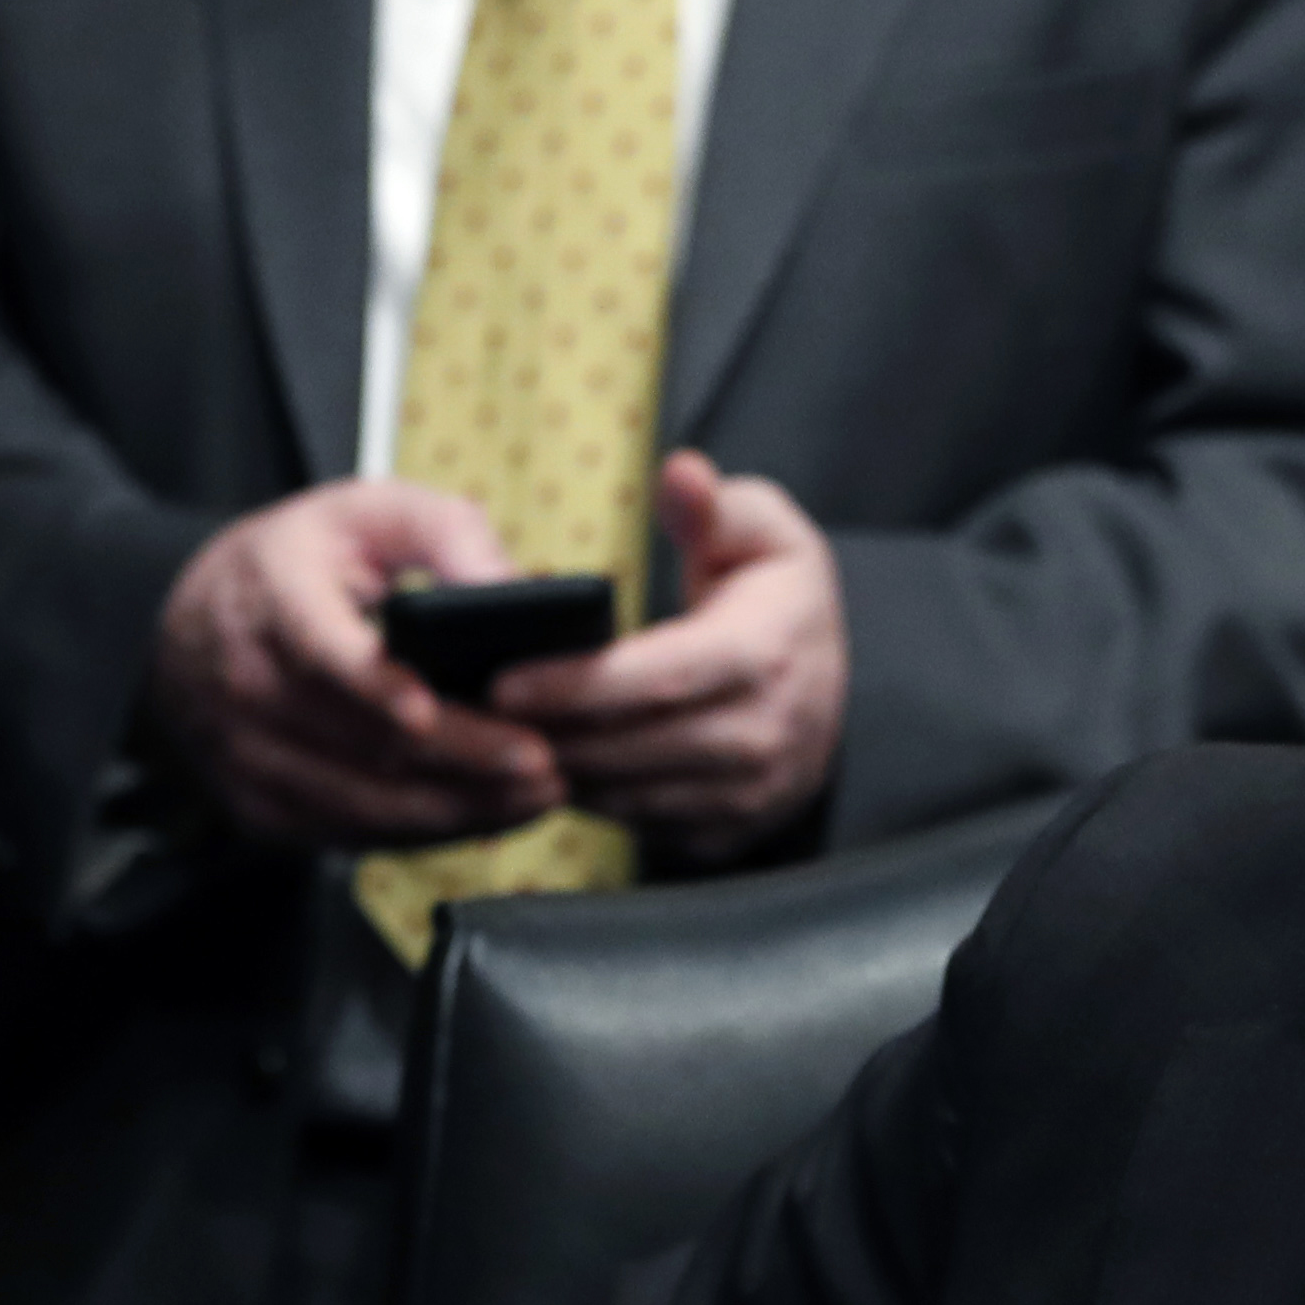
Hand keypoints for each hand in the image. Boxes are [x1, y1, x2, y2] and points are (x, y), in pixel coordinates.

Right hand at [150, 482, 563, 849]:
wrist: (185, 625)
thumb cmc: (294, 565)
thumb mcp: (364, 510)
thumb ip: (446, 530)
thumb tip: (514, 587)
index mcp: (273, 597)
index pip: (321, 651)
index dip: (375, 687)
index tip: (432, 712)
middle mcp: (247, 684)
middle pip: (361, 742)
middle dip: (462, 761)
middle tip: (544, 765)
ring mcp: (248, 755)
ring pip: (361, 801)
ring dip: (456, 809)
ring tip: (535, 797)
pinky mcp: (258, 806)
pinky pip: (349, 833)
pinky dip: (423, 832)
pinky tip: (482, 815)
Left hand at [496, 453, 843, 859]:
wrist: (832, 690)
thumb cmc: (779, 599)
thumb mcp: (761, 532)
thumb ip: (712, 503)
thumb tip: (680, 471)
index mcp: (765, 656)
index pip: (657, 679)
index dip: (576, 686)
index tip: (503, 682)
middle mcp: (765, 736)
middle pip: (631, 746)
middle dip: (547, 734)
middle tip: (472, 716)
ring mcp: (748, 795)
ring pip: (627, 795)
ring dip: (558, 771)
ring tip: (494, 740)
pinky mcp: (727, 833)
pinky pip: (638, 824)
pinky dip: (587, 799)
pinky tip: (546, 763)